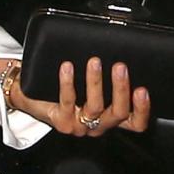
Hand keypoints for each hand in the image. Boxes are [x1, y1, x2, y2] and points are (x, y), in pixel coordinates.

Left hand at [8, 57, 150, 136]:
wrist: (31, 98)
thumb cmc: (62, 89)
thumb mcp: (87, 85)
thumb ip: (104, 77)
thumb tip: (115, 48)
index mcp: (109, 118)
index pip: (135, 122)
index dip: (142, 109)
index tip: (143, 89)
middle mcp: (97, 125)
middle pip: (119, 113)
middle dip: (121, 89)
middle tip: (120, 67)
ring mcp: (79, 125)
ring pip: (95, 107)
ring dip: (96, 82)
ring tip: (94, 62)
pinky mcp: (61, 121)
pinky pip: (67, 101)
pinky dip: (68, 82)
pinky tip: (67, 67)